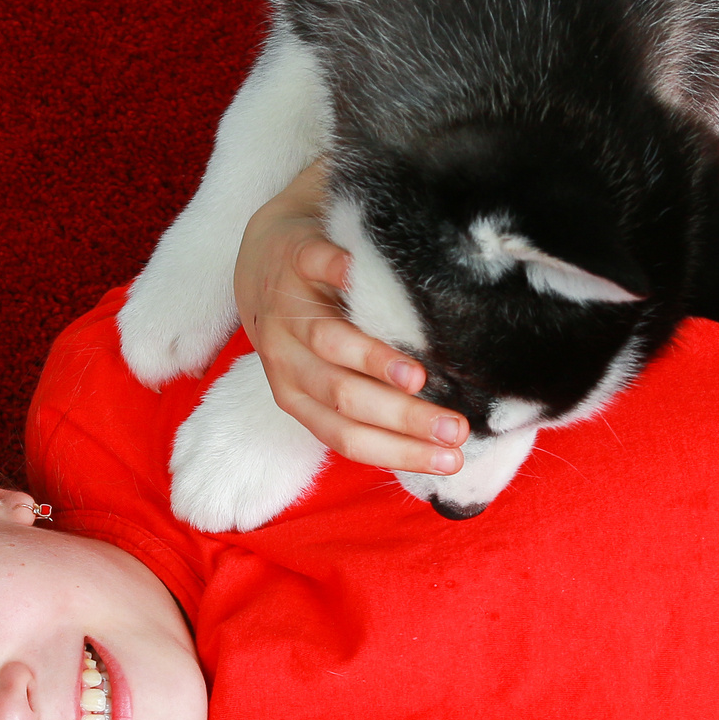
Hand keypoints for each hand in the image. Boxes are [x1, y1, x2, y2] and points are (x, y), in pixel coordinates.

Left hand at [236, 162, 465, 475]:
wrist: (264, 260)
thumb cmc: (314, 326)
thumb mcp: (329, 372)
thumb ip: (371, 396)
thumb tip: (443, 436)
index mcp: (297, 396)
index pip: (346, 437)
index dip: (397, 453)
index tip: (450, 461)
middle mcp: (286, 359)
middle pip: (342, 397)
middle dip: (401, 419)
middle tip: (454, 428)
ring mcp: (287, 309)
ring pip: (326, 342)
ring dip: (372, 362)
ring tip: (417, 377)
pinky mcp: (293, 258)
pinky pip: (315, 266)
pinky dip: (340, 272)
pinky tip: (366, 279)